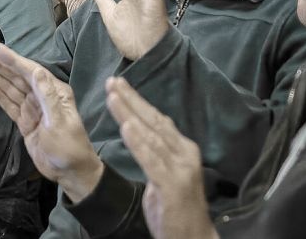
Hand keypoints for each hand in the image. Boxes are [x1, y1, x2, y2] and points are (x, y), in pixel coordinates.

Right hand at [0, 44, 102, 200]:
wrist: (69, 172)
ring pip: (12, 89)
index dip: (14, 60)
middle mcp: (43, 97)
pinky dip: (0, 95)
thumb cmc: (69, 147)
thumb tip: (37, 71)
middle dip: (0, 65)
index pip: (31, 72)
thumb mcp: (59, 122)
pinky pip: (10, 105)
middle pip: (18, 78)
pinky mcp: (26, 122)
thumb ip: (47, 97)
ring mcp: (33, 109)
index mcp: (55, 93)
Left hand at [106, 77, 217, 238]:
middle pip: (154, 121)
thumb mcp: (163, 174)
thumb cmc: (176, 207)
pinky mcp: (174, 185)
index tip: (118, 85)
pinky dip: (139, 143)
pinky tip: (126, 128)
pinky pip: (153, 160)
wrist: (194, 237)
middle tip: (112, 81)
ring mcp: (181, 168)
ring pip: (151, 136)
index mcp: (183, 149)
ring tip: (113, 98)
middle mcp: (185, 153)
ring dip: (130, 115)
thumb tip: (138, 132)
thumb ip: (155, 153)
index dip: (137, 100)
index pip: (157, 119)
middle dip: (131, 100)